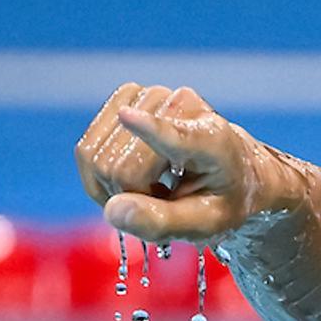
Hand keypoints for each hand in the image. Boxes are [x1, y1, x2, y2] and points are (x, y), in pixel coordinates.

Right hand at [72, 83, 283, 242]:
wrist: (233, 170)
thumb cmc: (222, 200)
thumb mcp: (205, 224)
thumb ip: (163, 222)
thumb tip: (113, 211)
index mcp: (212, 140)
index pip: (176, 135)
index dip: (149, 128)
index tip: (127, 116)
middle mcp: (180, 106)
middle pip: (118, 167)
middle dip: (128, 198)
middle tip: (159, 202)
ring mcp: (149, 96)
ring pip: (95, 156)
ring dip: (112, 186)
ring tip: (149, 188)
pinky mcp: (126, 96)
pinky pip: (86, 147)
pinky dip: (100, 173)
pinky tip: (130, 177)